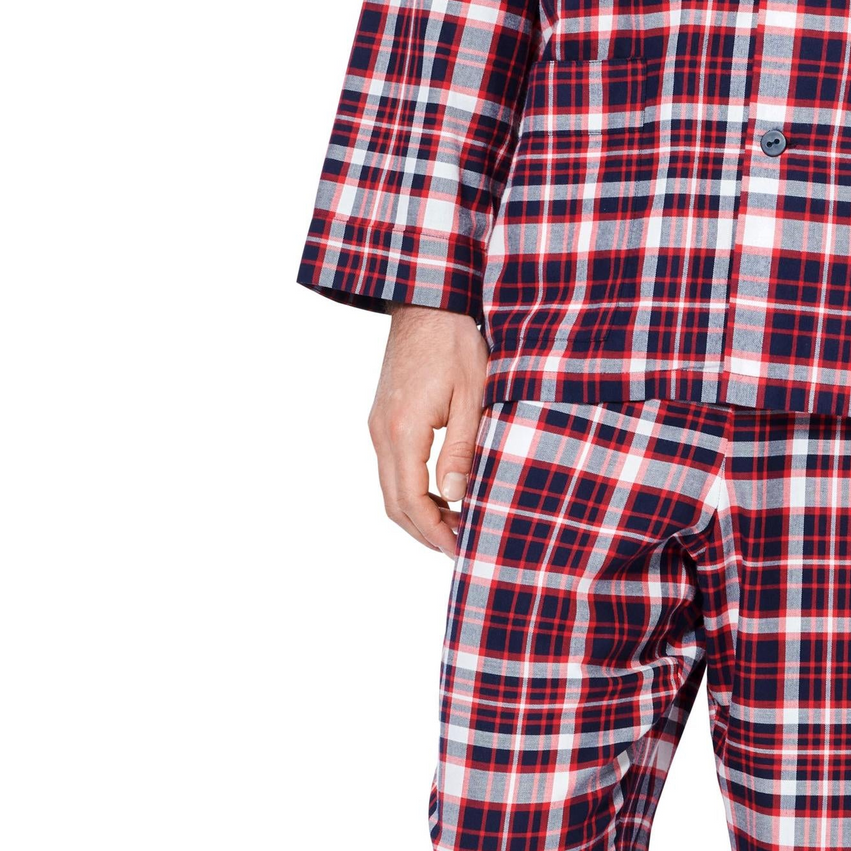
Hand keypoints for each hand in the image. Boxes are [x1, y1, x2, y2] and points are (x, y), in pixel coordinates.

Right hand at [368, 304, 487, 556]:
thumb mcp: (472, 396)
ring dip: (417, 513)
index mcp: (403, 430)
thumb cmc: (455, 343)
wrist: (427, 302)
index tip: (460, 548)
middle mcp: (382, 432)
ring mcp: (378, 425)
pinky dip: (411, 490)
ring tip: (454, 525)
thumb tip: (456, 498)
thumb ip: (461, 449)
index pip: (411, 501)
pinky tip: (441, 493)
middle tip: (458, 547)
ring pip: (390, 488)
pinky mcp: (383, 417)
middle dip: (424, 532)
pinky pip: (392, 467)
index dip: (434, 532)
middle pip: (394, 503)